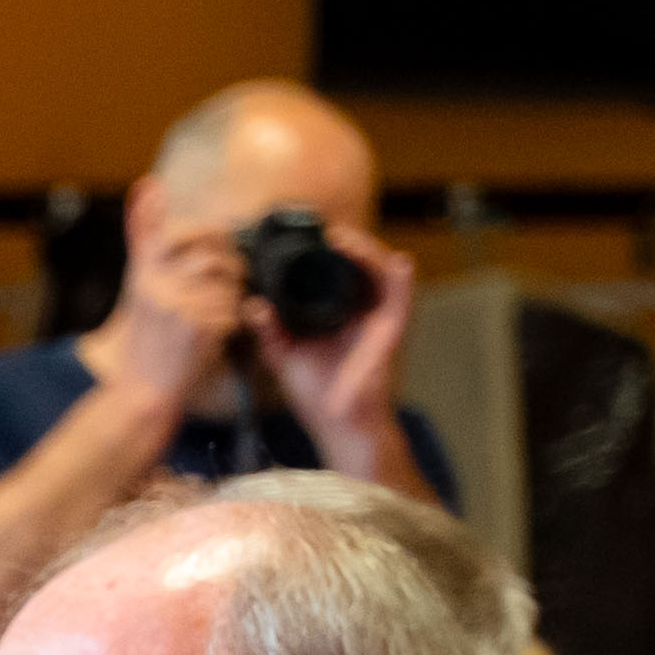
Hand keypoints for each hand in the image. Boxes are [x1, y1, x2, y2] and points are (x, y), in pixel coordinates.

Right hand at [93, 205, 252, 419]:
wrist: (141, 395)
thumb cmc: (144, 344)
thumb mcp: (138, 289)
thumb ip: (145, 239)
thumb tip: (148, 184)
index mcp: (141, 277)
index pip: (162, 233)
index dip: (179, 223)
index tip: (180, 213)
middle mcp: (156, 287)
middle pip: (211, 252)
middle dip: (230, 261)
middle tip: (231, 276)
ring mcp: (177, 306)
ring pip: (228, 282)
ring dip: (233, 297)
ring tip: (216, 315)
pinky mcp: (197, 328)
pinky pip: (233, 311)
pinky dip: (232, 324)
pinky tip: (215, 337)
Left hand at [271, 228, 424, 475]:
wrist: (338, 423)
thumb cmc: (316, 394)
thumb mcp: (284, 355)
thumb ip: (268, 330)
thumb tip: (252, 304)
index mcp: (337, 312)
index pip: (335, 271)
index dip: (324, 252)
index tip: (301, 236)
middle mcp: (361, 309)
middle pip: (358, 264)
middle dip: (344, 243)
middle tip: (321, 231)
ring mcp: (379, 316)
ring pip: (380, 270)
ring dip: (364, 251)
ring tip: (340, 239)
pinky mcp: (394, 328)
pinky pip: (403, 295)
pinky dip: (400, 276)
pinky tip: (394, 261)